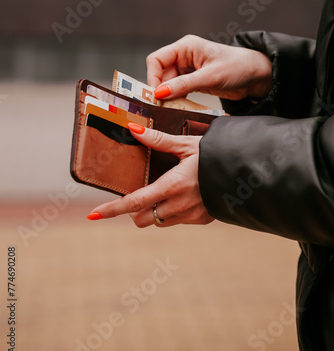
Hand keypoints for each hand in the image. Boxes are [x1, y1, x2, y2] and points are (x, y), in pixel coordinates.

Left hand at [87, 125, 213, 227]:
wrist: (247, 171)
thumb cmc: (217, 154)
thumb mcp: (187, 144)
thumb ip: (159, 140)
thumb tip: (133, 129)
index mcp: (172, 186)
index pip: (134, 203)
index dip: (112, 210)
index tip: (94, 215)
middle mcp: (179, 206)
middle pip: (142, 219)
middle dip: (135, 210)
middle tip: (140, 192)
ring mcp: (191, 216)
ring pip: (159, 222)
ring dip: (154, 211)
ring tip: (164, 190)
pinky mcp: (202, 220)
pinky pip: (178, 221)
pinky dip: (173, 211)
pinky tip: (185, 194)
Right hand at [147, 34, 271, 101]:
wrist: (257, 76)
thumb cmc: (238, 67)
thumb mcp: (210, 77)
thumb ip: (183, 85)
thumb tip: (159, 93)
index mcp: (185, 47)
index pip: (156, 60)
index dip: (153, 77)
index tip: (155, 94)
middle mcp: (184, 56)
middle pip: (160, 73)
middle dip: (160, 89)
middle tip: (160, 106)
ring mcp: (188, 70)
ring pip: (167, 84)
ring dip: (168, 96)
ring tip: (169, 108)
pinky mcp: (194, 81)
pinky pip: (178, 90)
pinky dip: (176, 99)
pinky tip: (178, 107)